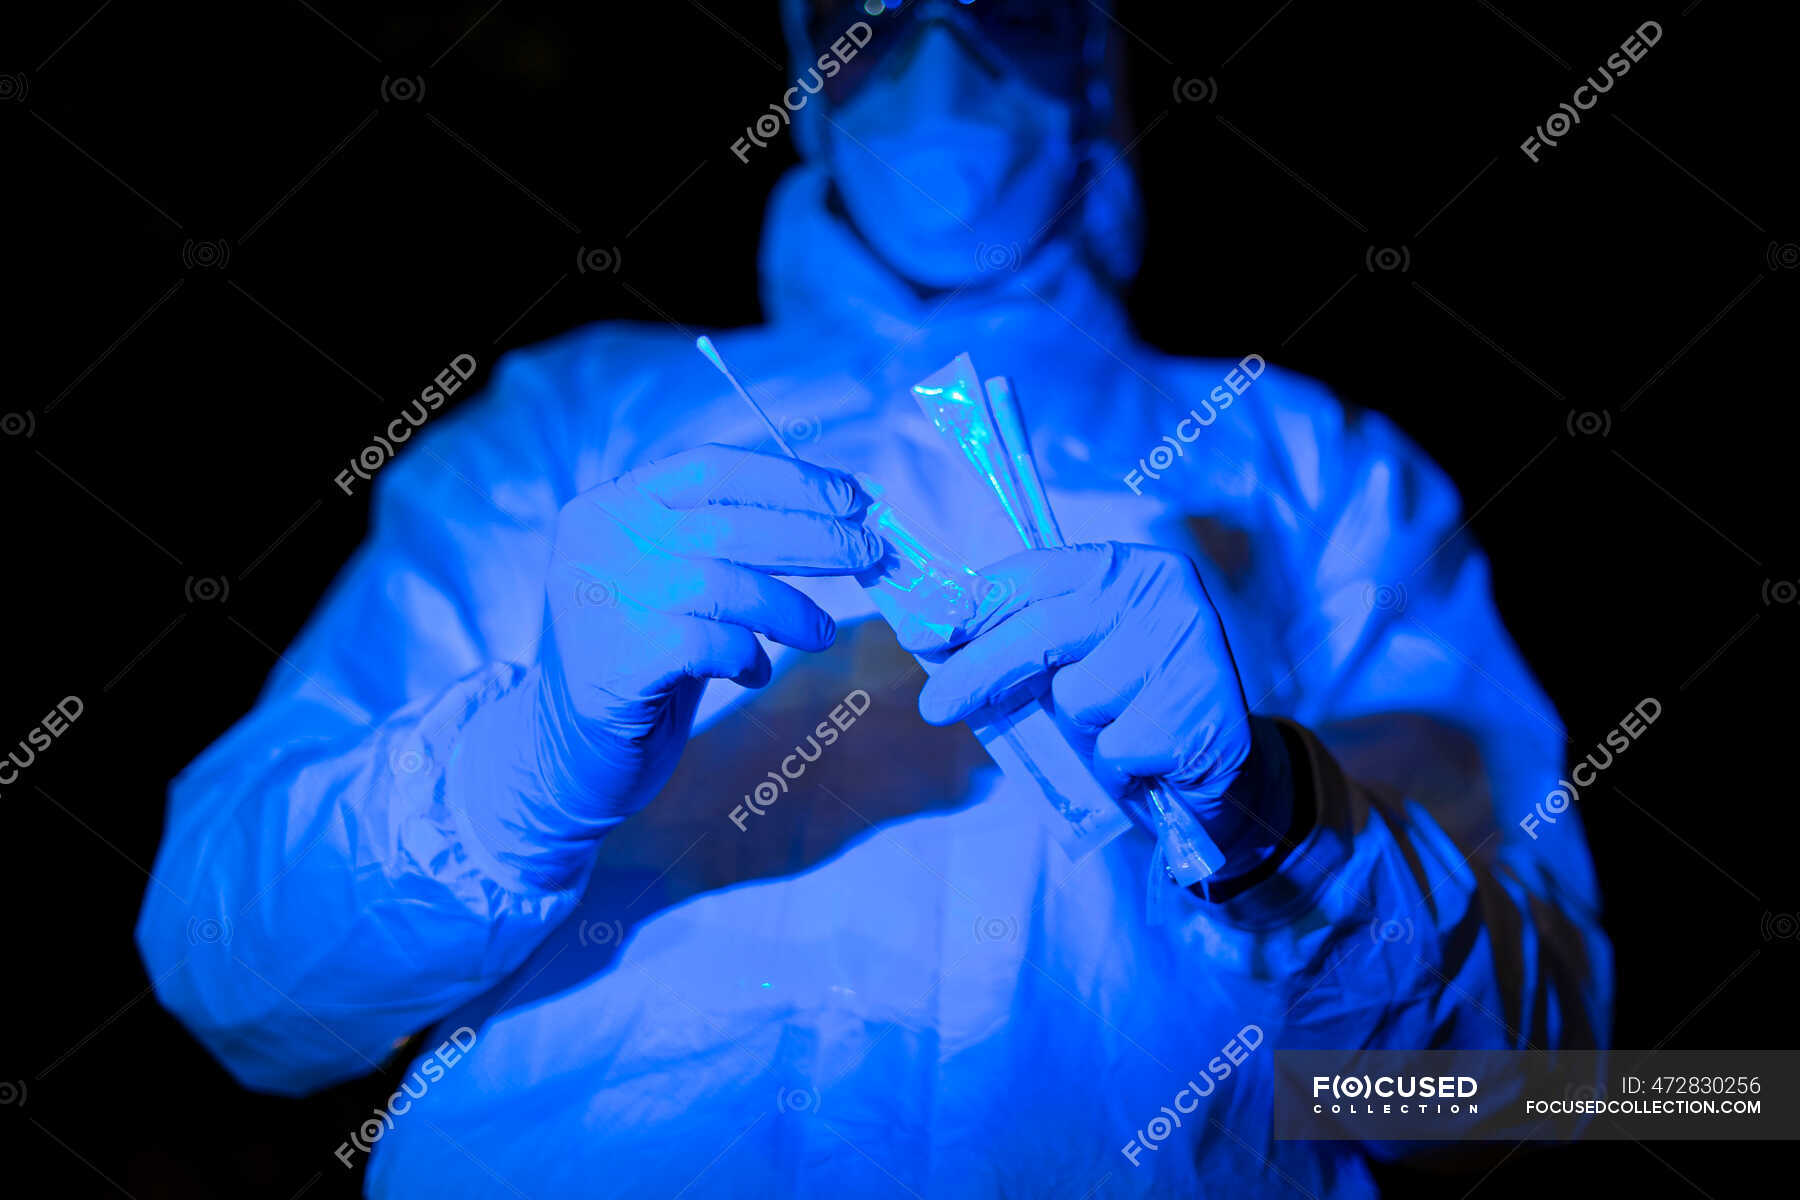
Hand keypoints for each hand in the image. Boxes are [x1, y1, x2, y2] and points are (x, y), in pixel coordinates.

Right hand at [536, 444, 883, 820]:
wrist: (570, 746)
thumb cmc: (645, 651)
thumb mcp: (676, 575)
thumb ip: (734, 537)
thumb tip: (843, 505)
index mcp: (613, 503)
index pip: (714, 468)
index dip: (792, 480)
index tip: (854, 497)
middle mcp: (598, 540)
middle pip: (729, 524)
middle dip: (814, 537)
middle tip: (868, 553)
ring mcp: (601, 599)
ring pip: (727, 586)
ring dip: (791, 609)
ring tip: (818, 633)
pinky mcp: (615, 661)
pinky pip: (712, 645)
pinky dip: (748, 658)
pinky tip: (753, 671)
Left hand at [918, 543, 1289, 873]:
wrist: (1220, 764)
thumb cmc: (1131, 701)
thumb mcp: (1077, 657)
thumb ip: (1022, 640)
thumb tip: (932, 642)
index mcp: (1124, 566)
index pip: (1033, 572)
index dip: (971, 604)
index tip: (922, 632)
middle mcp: (1160, 592)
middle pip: (1043, 631)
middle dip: (978, 671)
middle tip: (935, 706)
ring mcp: (1185, 647)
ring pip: (1078, 698)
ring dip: (1076, 731)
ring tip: (1113, 729)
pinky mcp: (1197, 708)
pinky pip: (1113, 748)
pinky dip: (1113, 768)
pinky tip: (1145, 761)